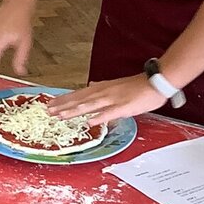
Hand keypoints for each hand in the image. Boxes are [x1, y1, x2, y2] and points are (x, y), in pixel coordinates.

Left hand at [45, 74, 166, 123]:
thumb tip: (92, 85)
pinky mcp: (124, 107)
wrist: (156, 82)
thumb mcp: (116, 84)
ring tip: (60, 116)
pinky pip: (109, 113)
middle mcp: (104, 92)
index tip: (51, 104)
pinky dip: (98, 117)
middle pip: (80, 100)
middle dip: (63, 106)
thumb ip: (103, 86)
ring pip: (90, 106)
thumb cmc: (138, 86)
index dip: (64, 100)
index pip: (79, 95)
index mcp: (102, 88)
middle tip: (48, 111)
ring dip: (74, 111)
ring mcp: (113, 99)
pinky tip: (89, 122)